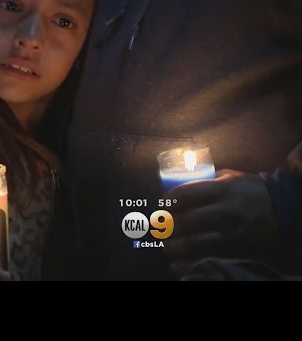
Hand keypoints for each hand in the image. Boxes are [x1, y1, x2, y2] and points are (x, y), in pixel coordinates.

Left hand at [164, 169, 278, 275]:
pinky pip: (210, 257)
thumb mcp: (229, 176)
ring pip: (197, 242)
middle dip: (168, 225)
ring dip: (175, 245)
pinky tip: (176, 264)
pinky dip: (190, 264)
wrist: (281, 207)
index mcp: (223, 189)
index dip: (169, 200)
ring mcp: (232, 232)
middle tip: (159, 227)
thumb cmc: (250, 188)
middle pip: (189, 220)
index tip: (161, 203)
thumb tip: (177, 182)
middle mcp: (226, 211)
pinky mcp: (237, 247)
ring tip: (165, 245)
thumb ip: (205, 180)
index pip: (187, 193)